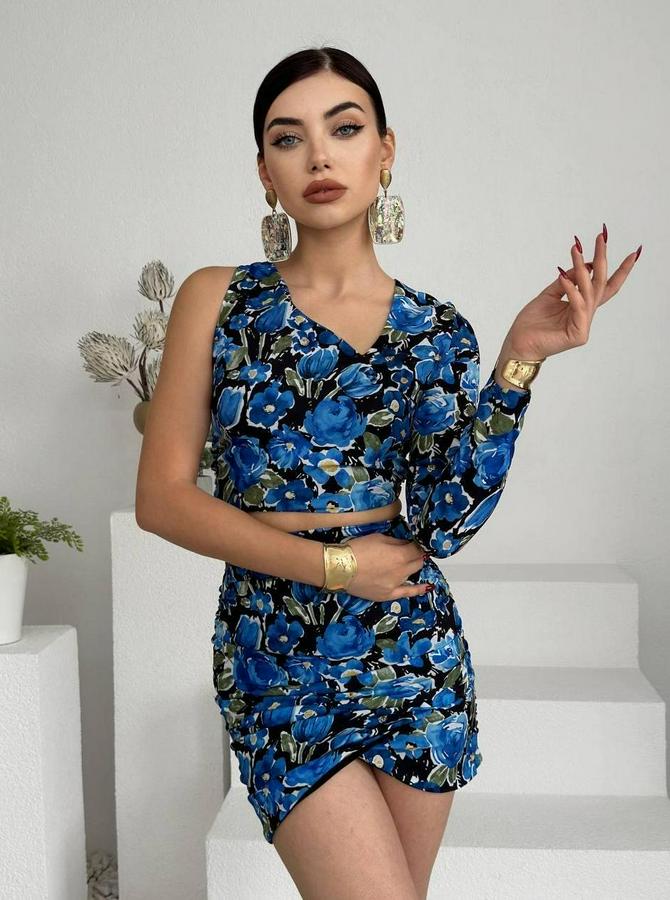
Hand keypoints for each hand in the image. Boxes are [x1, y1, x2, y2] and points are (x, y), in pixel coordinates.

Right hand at [337, 532, 430, 602]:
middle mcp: (401, 571)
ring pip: (412, 574)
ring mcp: (395, 584)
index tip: (414, 542)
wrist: (338, 568)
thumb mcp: (378, 538)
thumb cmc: (356, 549)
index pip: (417, 549)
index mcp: (400, 555)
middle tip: (411, 551)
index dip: (417, 544)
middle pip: (418, 562)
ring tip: (408, 562)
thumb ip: (396, 542)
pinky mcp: (388, 595)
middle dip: (416, 555)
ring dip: (412, 567)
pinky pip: (408, 592)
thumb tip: (406, 544)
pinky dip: (418, 589)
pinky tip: (427, 587)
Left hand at [503, 225, 641, 360]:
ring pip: (589, 292)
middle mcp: (586, 315)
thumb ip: (566, 280)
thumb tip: (582, 263)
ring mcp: (583, 325)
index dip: (620, 271)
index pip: (604, 287)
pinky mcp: (578, 334)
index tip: (633, 253)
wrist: (518, 343)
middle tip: (601, 238)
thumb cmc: (531, 322)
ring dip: (583, 269)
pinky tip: (563, 277)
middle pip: (600, 284)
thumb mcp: (550, 294)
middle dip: (602, 260)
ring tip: (575, 250)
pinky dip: (572, 290)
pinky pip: (578, 306)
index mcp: (581, 306)